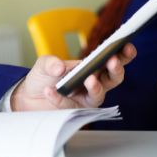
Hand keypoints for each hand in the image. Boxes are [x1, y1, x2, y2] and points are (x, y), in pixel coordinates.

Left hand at [10, 44, 136, 111]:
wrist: (29, 95)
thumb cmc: (43, 77)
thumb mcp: (44, 63)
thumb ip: (51, 62)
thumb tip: (61, 68)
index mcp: (91, 68)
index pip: (112, 60)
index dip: (123, 54)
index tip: (126, 45)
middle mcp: (93, 83)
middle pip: (113, 79)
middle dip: (116, 70)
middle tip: (112, 61)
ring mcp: (85, 99)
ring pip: (99, 96)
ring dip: (95, 87)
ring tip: (88, 79)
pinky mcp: (74, 111)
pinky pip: (71, 106)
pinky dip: (60, 99)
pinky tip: (50, 91)